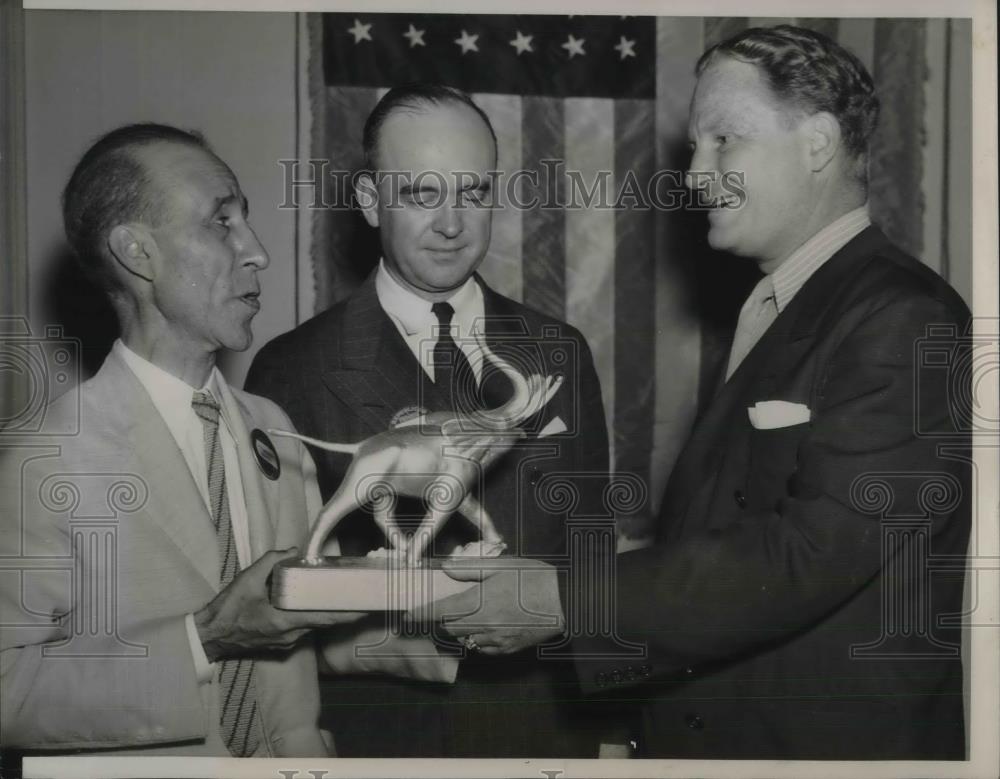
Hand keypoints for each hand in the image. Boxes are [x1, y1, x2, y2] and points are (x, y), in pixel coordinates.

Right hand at [194, 548, 363, 661]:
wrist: (210, 636)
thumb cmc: (228, 609)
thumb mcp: (248, 579)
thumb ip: (271, 560)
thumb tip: (292, 550)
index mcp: (284, 621)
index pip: (324, 618)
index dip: (347, 614)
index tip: (365, 608)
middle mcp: (290, 636)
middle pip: (323, 622)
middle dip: (342, 611)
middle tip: (360, 598)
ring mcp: (286, 642)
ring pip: (313, 626)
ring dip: (326, 614)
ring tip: (342, 598)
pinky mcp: (281, 644)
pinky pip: (303, 629)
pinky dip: (311, 617)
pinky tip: (314, 605)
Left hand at [408, 557, 564, 654]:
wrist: (565, 602)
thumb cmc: (534, 578)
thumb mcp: (502, 565)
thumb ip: (470, 569)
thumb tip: (446, 568)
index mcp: (477, 603)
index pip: (439, 612)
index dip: (421, 614)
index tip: (408, 616)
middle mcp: (482, 625)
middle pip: (450, 629)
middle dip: (444, 620)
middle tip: (447, 608)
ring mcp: (495, 640)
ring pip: (466, 640)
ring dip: (461, 630)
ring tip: (469, 616)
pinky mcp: (508, 649)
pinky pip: (483, 649)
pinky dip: (478, 640)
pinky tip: (487, 627)